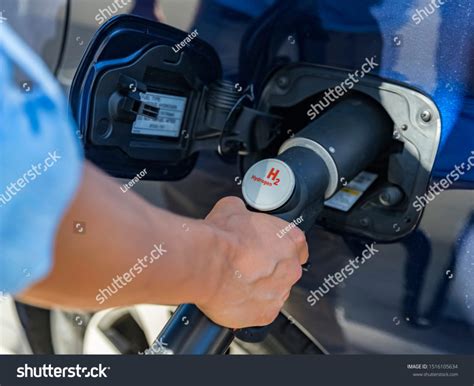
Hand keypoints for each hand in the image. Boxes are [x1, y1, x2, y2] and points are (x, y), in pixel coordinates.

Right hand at [198, 197, 307, 328]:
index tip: (268, 250)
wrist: (206, 263)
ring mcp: (280, 292)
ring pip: (273, 292)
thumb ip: (243, 210)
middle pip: (286, 271)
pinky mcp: (266, 314)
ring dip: (259, 288)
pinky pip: (261, 311)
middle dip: (269, 270)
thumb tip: (237, 210)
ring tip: (236, 282)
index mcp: (290, 239)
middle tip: (246, 265)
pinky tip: (233, 296)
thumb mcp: (231, 208)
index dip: (280, 248)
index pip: (298, 246)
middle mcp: (291, 268)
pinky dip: (248, 306)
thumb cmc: (221, 238)